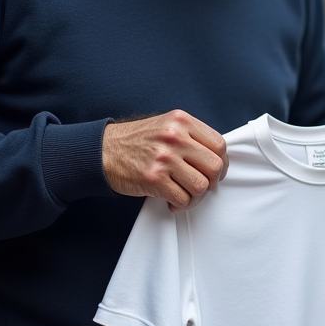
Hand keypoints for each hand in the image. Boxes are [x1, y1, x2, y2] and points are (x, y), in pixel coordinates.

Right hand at [102, 110, 227, 210]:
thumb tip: (217, 158)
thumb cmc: (136, 141)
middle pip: (215, 166)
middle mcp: (174, 137)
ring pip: (201, 186)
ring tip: (184, 195)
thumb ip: (190, 135)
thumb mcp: (166, 125)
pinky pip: (182, 199)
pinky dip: (180, 205)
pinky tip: (171, 201)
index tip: (215, 172)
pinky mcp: (153, 178)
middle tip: (201, 187)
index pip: (219, 144)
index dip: (222, 163)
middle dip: (212, 182)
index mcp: (181, 121)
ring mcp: (164, 158)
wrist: (102, 152)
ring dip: (196, 196)